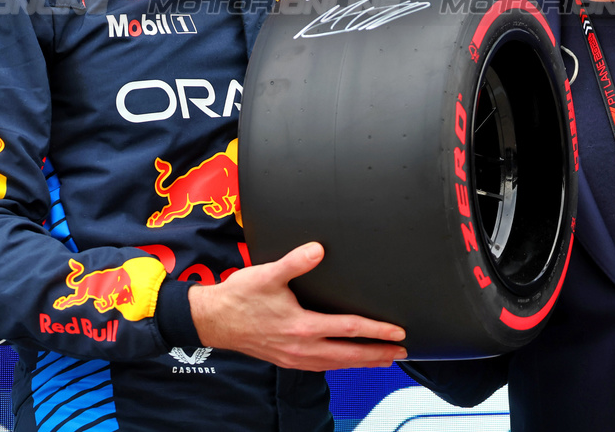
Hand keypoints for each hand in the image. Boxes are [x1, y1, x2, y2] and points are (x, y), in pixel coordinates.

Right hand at [187, 241, 406, 370]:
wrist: (213, 321)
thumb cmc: (239, 297)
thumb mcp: (268, 274)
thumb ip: (296, 261)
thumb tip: (318, 249)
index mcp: (302, 326)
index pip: (349, 329)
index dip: (376, 331)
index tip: (397, 332)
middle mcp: (301, 347)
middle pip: (349, 354)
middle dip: (378, 353)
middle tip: (401, 352)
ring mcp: (294, 357)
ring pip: (336, 364)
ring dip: (362, 362)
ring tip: (382, 360)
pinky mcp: (286, 360)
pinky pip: (321, 366)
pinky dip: (340, 364)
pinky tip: (345, 361)